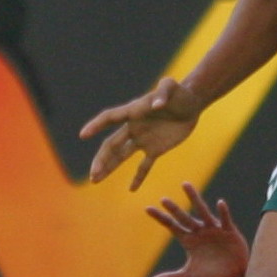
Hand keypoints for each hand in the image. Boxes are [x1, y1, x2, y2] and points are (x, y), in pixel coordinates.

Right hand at [79, 78, 204, 190]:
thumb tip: (156, 104)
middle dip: (101, 159)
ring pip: (121, 156)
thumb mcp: (171, 87)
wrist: (193, 103)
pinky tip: (132, 190)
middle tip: (93, 174)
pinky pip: (144, 166)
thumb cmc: (180, 92)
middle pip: (111, 144)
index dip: (96, 125)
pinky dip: (138, 177)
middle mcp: (133, 127)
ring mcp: (143, 139)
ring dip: (109, 168)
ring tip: (95, 181)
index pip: (110, 118)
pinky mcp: (156, 149)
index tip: (83, 135)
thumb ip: (163, 92)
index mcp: (133, 112)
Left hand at [145, 182, 248, 276]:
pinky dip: (223, 212)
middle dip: (174, 209)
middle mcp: (199, 231)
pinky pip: (224, 220)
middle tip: (163, 199)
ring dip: (194, 199)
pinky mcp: (229, 231)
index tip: (147, 208)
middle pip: (184, 217)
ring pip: (202, 211)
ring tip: (186, 186)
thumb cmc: (210, 274)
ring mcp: (213, 229)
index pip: (172, 226)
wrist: (233, 275)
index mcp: (188, 240)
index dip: (161, 218)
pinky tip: (220, 203)